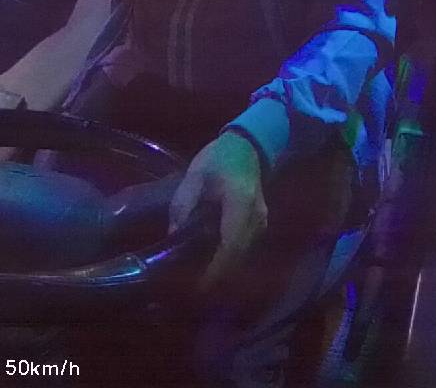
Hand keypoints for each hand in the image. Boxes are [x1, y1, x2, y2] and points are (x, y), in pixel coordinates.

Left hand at [169, 130, 267, 291]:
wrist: (248, 146)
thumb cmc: (219, 158)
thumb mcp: (195, 176)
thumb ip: (183, 205)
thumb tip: (173, 235)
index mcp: (239, 203)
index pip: (230, 244)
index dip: (217, 269)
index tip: (200, 286)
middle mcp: (256, 217)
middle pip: (239, 255)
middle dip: (219, 275)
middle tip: (194, 289)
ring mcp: (262, 221)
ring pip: (244, 254)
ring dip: (225, 268)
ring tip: (201, 280)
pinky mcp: (261, 223)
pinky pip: (246, 247)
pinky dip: (231, 257)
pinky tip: (213, 262)